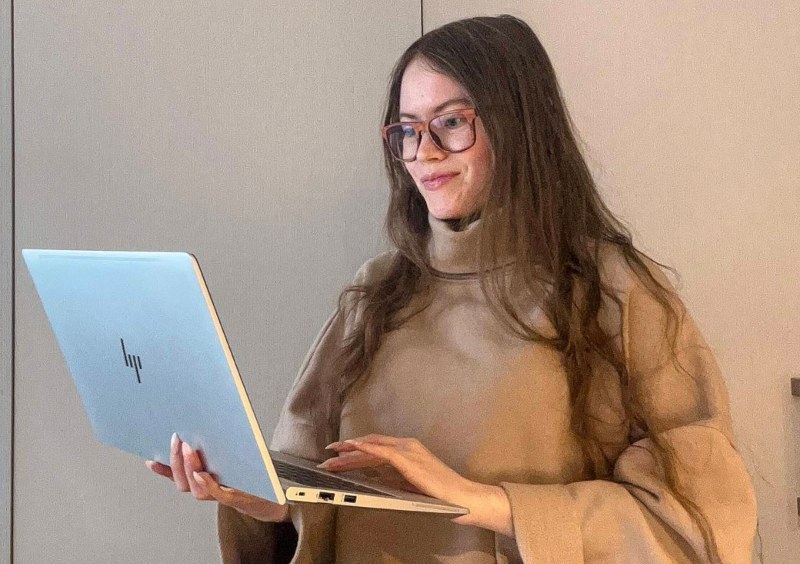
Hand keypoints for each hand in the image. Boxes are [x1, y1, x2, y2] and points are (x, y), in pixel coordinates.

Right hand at [145, 433, 289, 522]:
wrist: (278, 496)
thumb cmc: (255, 476)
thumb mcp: (233, 457)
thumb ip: (217, 448)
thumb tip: (203, 423)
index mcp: (205, 479)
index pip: (177, 476)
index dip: (163, 469)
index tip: (150, 458)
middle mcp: (210, 489)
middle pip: (183, 482)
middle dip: (176, 460)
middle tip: (177, 440)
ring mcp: (221, 493)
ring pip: (196, 488)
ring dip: (190, 467)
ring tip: (190, 448)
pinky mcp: (236, 496)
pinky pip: (217, 492)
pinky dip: (206, 483)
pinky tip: (201, 472)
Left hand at [319, 434, 512, 535]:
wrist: (462, 497)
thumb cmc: (439, 495)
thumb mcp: (411, 484)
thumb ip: (394, 478)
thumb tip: (372, 481)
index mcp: (408, 450)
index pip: (375, 447)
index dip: (355, 451)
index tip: (337, 455)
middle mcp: (407, 445)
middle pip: (370, 445)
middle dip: (346, 452)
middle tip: (327, 458)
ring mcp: (408, 450)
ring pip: (372, 447)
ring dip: (350, 453)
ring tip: (332, 458)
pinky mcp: (409, 459)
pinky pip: (383, 451)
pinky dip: (366, 449)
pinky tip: (353, 448)